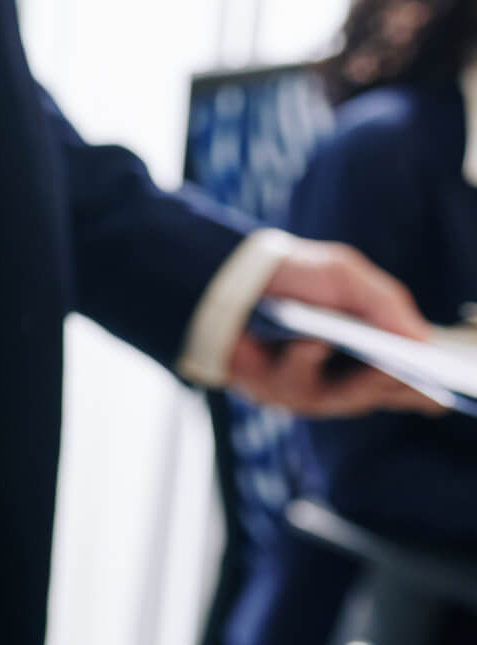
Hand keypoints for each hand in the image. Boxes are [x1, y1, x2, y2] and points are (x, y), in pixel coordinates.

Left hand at [225, 239, 447, 416]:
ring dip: (356, 381)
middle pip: (375, 396)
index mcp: (363, 356)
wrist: (229, 272)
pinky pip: (294, 385)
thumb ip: (383, 301)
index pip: (400, 385)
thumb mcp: (344, 275)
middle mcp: (335, 379)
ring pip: (340, 399)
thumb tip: (423, 338)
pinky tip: (312, 342)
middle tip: (412, 376)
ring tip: (373, 362)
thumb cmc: (293, 275)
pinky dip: (305, 362)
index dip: (420, 392)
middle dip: (394, 386)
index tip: (443, 394)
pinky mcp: (268, 389)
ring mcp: (303, 388)